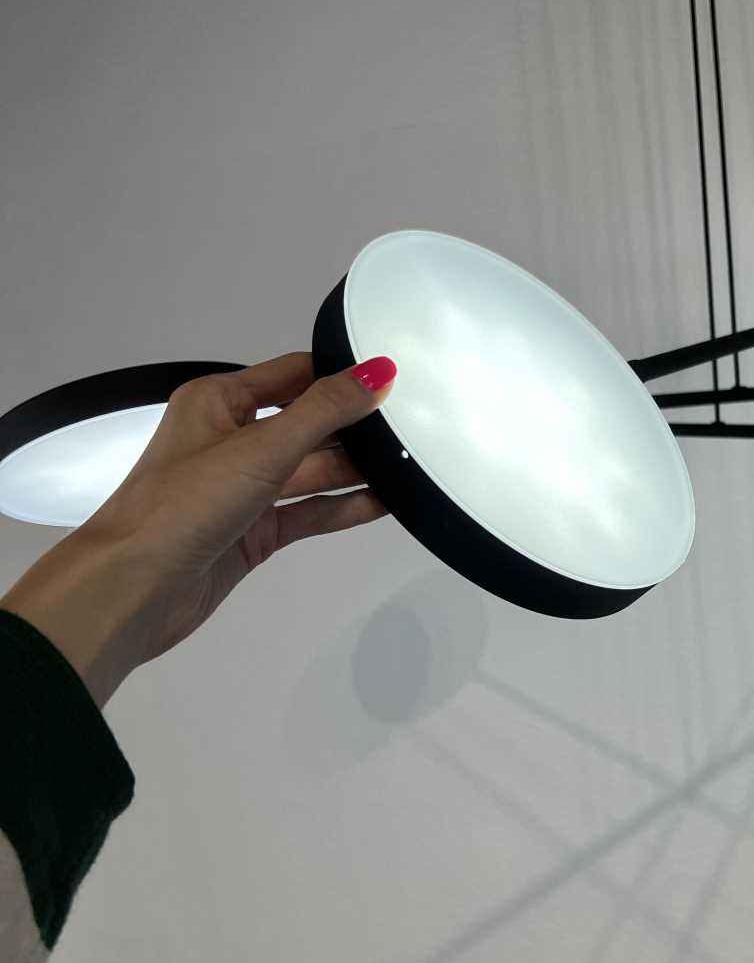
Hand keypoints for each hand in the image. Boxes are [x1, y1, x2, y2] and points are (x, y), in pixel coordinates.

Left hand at [0, 352, 396, 706]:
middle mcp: (231, 440)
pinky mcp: (255, 531)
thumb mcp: (261, 448)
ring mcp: (244, 488)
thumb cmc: (182, 506)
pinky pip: (309, 511)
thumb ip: (325, 410)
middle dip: (355, 428)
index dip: (341, 375)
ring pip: (312, 470)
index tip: (393, 378)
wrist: (133, 590)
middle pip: (309, 423)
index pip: (294, 374)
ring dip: (356, 471)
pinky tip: (385, 503)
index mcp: (218, 402)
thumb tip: (378, 373)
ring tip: (409, 466)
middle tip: (412, 428)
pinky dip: (344, 507)